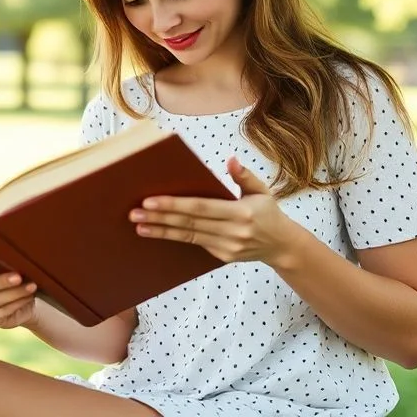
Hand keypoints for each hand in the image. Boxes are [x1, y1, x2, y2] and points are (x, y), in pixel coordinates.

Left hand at [129, 156, 302, 267]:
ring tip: (138, 225)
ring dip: (160, 231)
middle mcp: (233, 232)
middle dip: (159, 217)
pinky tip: (155, 232)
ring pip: (187, 236)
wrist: (281, 245)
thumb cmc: (268, 213)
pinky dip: (173, 238)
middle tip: (134, 212)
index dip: (174, 205)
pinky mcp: (222, 256)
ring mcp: (227, 247)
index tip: (150, 201)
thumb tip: (230, 160)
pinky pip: (194, 244)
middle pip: (189, 223)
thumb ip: (244, 176)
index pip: (200, 208)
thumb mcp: (261, 191)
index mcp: (241, 213)